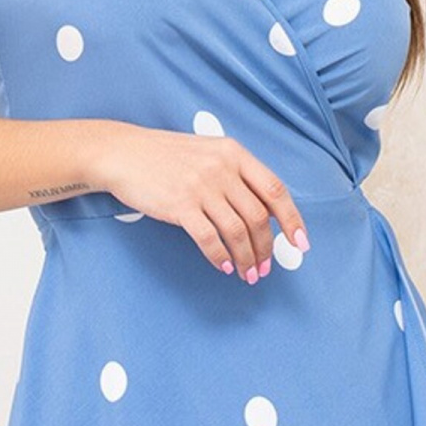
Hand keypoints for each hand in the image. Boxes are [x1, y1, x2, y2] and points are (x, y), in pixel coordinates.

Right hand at [92, 124, 310, 280]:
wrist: (124, 153)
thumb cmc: (166, 156)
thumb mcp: (208, 153)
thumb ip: (236, 175)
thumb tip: (263, 212)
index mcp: (234, 154)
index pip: (275, 189)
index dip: (292, 219)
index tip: (300, 242)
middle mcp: (221, 169)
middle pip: (258, 216)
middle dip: (267, 248)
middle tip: (265, 267)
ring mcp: (201, 187)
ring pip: (237, 231)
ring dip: (246, 258)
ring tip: (248, 273)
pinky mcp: (180, 205)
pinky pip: (209, 238)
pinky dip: (220, 257)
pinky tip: (223, 266)